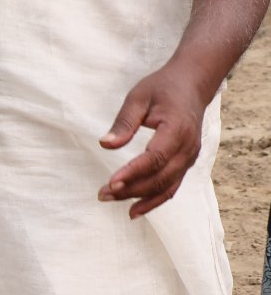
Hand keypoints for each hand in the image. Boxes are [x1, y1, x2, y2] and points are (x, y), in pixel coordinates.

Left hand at [98, 61, 210, 216]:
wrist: (192, 84)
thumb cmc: (162, 89)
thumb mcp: (138, 97)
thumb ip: (124, 122)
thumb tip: (105, 144)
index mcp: (177, 129)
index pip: (155, 158)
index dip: (133, 172)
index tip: (111, 183)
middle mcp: (187, 147)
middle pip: (160, 177)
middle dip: (131, 190)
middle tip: (102, 194)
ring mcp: (190, 157)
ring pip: (166, 186)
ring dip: (140, 198)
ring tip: (110, 200)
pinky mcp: (186, 162)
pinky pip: (172, 186)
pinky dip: (155, 200)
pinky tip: (134, 209)